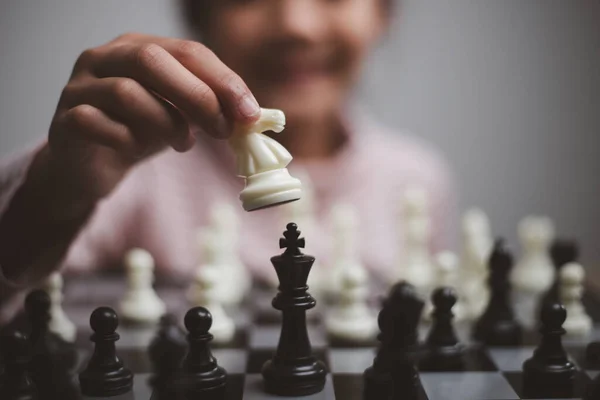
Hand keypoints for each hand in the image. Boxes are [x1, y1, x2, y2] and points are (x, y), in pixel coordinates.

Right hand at [45, 33, 260, 201]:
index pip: (187, 50)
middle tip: (222, 130)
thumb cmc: (138, 132)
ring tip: (182, 143)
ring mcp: (79, 86)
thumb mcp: (180, 117)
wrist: (90, 166)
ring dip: (165, 123)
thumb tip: (251, 115)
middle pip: (153, 60)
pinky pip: (96, 123)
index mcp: (138, 47)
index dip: (222, 81)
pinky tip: (136, 149)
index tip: (249, 113)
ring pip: (126, 92)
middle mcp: (105, 57)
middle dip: (197, 96)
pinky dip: (126, 139)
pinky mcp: (65, 119)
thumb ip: (209, 109)